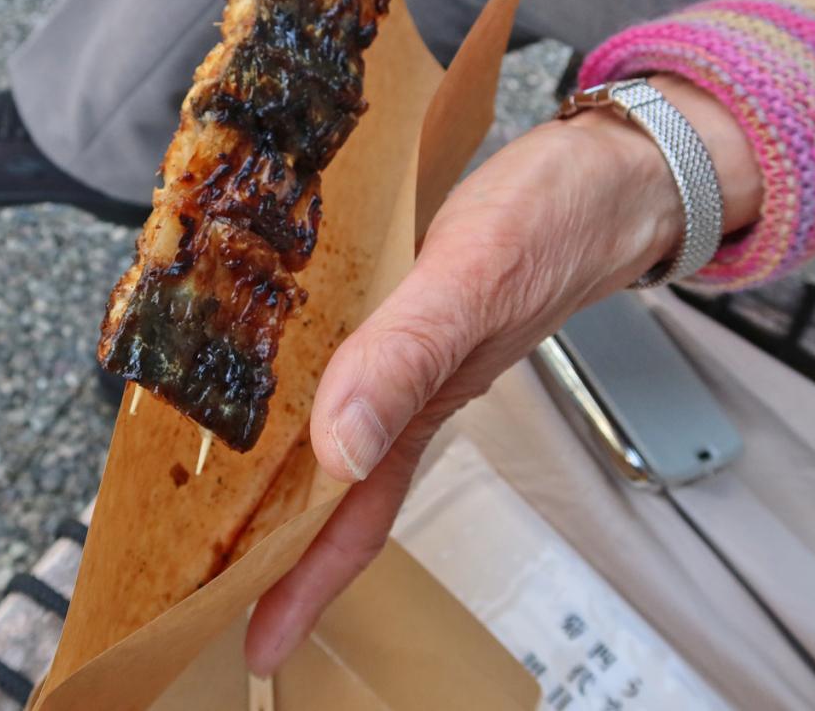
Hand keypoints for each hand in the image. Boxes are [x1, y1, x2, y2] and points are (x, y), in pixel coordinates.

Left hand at [245, 75, 762, 673]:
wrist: (607, 170)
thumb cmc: (553, 221)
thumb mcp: (470, 280)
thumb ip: (406, 358)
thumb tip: (341, 449)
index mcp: (423, 405)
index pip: (353, 518)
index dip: (303, 584)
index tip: (255, 643)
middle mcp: (408, 388)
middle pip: (331, 489)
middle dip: (273, 546)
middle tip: (206, 583)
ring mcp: (407, 351)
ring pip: (329, 430)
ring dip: (276, 472)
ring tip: (217, 499)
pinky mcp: (403, 304)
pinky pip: (340, 361)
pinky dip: (298, 381)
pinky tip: (267, 373)